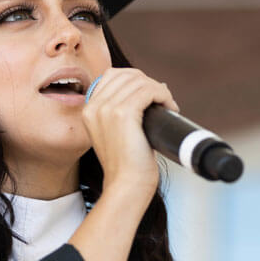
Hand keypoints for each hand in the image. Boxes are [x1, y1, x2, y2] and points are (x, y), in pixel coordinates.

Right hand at [81, 68, 178, 199]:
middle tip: (163, 101)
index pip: (113, 75)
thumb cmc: (128, 164)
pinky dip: (164, 95)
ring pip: (140, 81)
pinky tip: (170, 108)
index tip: (152, 97)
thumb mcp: (118, 132)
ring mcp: (106, 109)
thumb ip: (125, 110)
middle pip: (127, 75)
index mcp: (89, 109)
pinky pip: (148, 90)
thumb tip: (157, 87)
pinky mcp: (122, 113)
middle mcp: (94, 106)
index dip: (137, 81)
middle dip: (149, 83)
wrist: (126, 185)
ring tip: (168, 106)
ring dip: (159, 90)